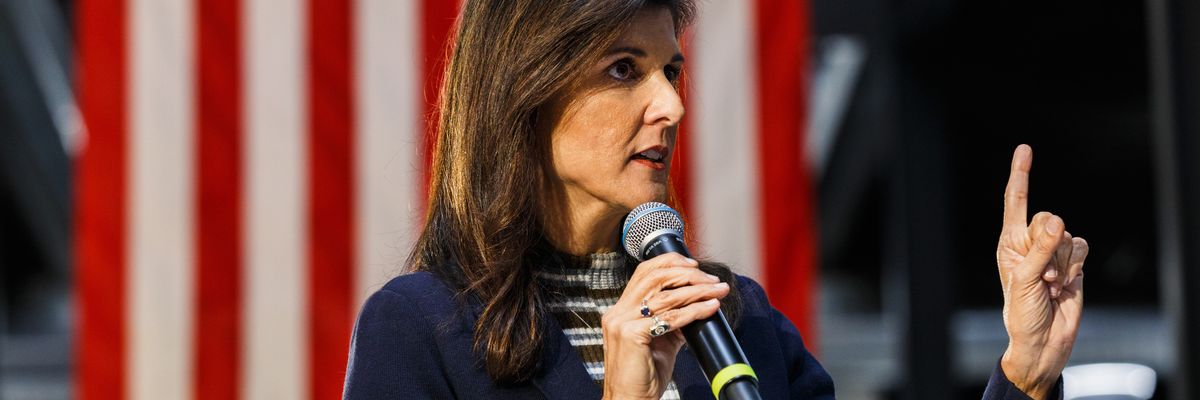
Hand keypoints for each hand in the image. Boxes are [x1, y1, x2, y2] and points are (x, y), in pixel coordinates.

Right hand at [600, 253, 728, 399]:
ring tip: (718, 291)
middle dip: (688, 275)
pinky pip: (670, 318)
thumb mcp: (659, 342)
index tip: (695, 266)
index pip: (643, 273)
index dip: (670, 263)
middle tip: (712, 280)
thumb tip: (697, 306)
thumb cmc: (642, 376)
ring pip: (665, 296)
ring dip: (697, 291)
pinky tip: (710, 308)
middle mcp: (617, 312)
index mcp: (620, 310)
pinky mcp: (631, 335)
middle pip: (654, 277)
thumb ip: (672, 322)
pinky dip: (694, 311)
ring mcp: (621, 323)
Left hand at [996, 144, 1089, 398]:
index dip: (1021, 175)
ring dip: (1063, 263)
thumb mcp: (1026, 280)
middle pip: (1048, 219)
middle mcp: (1030, 242)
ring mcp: (1052, 252)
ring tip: (1051, 285)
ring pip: (1068, 235)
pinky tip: (1066, 285)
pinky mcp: (1073, 262)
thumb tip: (1057, 221)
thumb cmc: (1023, 312)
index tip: (1025, 149)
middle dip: (1049, 247)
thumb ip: (1041, 249)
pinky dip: (1077, 265)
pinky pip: (1082, 247)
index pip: (1015, 202)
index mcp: (1009, 242)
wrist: (1044, 339)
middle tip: (1042, 276)